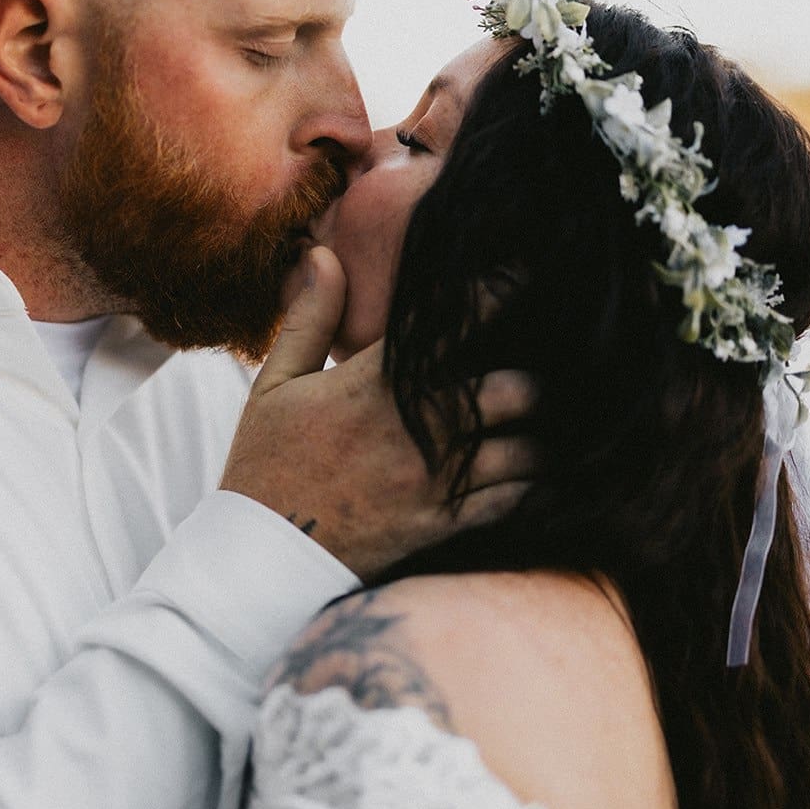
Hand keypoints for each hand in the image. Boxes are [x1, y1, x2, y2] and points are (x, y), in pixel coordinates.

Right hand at [220, 248, 535, 579]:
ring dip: (539, 433)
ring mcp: (432, 479)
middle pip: (511, 390)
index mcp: (375, 384)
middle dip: (533, 377)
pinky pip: (509, 500)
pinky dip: (531, 484)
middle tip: (544, 368)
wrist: (262, 555)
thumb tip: (325, 253)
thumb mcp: (274, 384)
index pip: (451, 326)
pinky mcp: (440, 523)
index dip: (497, 296)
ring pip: (522, 449)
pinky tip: (535, 471)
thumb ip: (309, 318)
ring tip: (546, 422)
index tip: (524, 277)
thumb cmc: (266, 463)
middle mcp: (414, 428)